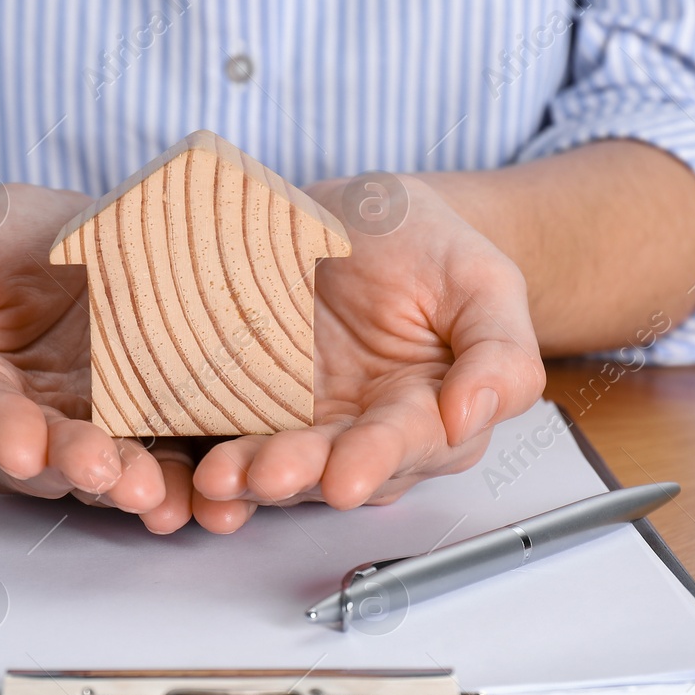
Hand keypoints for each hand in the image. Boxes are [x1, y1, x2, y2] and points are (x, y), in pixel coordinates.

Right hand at [0, 183, 198, 532]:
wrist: (68, 229)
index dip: (0, 431)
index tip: (22, 450)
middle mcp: (23, 426)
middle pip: (46, 457)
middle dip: (75, 467)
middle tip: (104, 474)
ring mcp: (86, 430)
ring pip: (103, 470)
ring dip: (129, 486)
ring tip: (154, 496)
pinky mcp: (143, 424)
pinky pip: (161, 459)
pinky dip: (180, 481)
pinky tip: (200, 497)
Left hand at [187, 174, 545, 531]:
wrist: (363, 214)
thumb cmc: (429, 243)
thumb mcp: (483, 280)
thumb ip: (499, 354)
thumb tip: (473, 416)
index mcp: (431, 409)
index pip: (409, 443)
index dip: (377, 461)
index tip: (348, 480)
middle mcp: (367, 430)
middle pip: (335, 466)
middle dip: (301, 476)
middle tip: (269, 476)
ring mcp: (306, 423)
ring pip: (281, 464)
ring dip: (249, 477)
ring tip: (221, 478)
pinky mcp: (254, 406)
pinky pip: (233, 436)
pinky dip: (214, 459)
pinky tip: (195, 473)